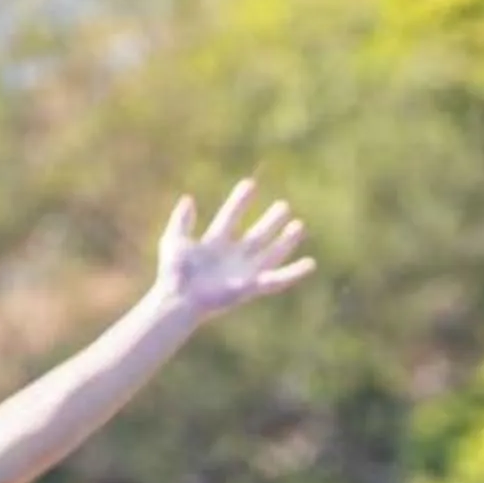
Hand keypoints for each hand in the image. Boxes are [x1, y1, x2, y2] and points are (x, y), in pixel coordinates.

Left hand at [154, 180, 311, 317]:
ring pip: (270, 254)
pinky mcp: (252, 286)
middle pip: (256, 236)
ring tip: (299, 226)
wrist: (180, 298)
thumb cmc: (173, 273)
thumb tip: (188, 199)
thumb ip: (181, 220)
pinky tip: (310, 263)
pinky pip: (278, 280)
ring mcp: (243, 272)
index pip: (230, 218)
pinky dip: (295, 273)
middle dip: (270, 221)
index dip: (240, 202)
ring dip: (285, 241)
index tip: (250, 184)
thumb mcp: (174, 240)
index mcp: (214, 244)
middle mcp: (232, 257)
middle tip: (284, 206)